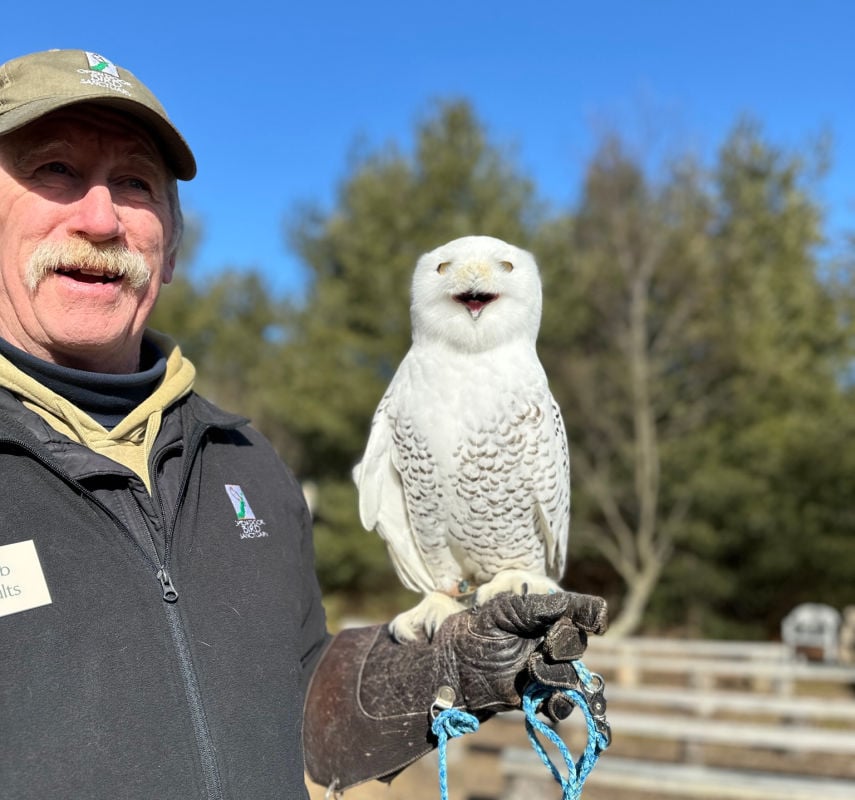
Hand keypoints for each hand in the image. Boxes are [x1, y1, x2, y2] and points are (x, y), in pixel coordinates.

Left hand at [432, 590, 607, 715]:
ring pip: (571, 676)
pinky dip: (560, 703)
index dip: (588, 617)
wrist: (450, 666)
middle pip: (577, 645)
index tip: (596, 623)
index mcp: (545, 617)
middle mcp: (550, 643)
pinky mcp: (537, 698)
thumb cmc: (478, 630)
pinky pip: (561, 705)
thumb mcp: (508, 609)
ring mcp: (545, 671)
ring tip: (531, 670)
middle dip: (564, 645)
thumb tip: (599, 606)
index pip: (579, 615)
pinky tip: (549, 699)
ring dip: (556, 674)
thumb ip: (549, 606)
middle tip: (545, 646)